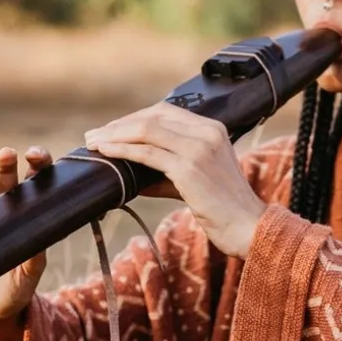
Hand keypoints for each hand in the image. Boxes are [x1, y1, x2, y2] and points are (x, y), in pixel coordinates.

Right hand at [0, 146, 51, 340]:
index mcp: (27, 213)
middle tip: (7, 155)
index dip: (38, 164)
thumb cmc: (15, 290)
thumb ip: (34, 260)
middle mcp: (2, 208)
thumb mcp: (28, 277)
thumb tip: (41, 241)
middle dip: (6, 164)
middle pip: (5, 178)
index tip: (35, 157)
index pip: (35, 182)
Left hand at [84, 103, 268, 258]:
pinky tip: (106, 153)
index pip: (165, 112)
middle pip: (153, 116)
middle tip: (94, 135)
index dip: (134, 118)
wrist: (248, 227)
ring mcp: (199, 149)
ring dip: (114, 135)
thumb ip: (169, 173)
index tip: (112, 130)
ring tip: (93, 143)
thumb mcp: (197, 181)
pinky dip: (122, 150)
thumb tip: (135, 179)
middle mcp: (207, 132)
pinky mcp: (189, 169)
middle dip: (119, 124)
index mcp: (213, 128)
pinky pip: (147, 153)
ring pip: (146, 130)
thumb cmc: (224, 209)